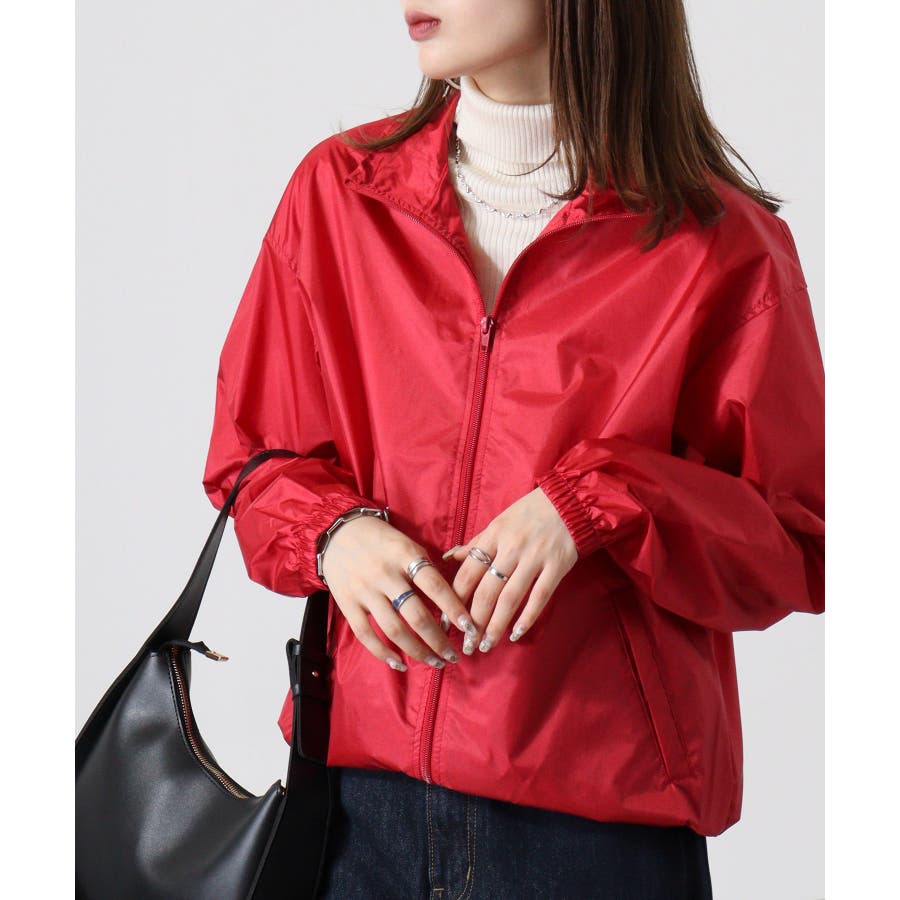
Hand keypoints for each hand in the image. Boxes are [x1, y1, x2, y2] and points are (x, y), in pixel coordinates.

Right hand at [320, 515, 477, 670]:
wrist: (337, 532)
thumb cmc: (381, 539)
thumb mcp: (407, 544)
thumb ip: (426, 568)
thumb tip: (453, 599)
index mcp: (404, 554)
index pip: (434, 585)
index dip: (454, 608)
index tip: (469, 626)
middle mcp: (385, 574)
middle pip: (416, 614)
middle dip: (438, 640)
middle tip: (453, 655)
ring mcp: (365, 590)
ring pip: (394, 629)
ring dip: (418, 651)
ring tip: (434, 662)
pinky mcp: (347, 603)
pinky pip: (366, 634)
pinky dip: (383, 653)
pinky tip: (400, 664)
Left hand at [441, 487, 577, 653]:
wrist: (569, 501)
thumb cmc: (530, 512)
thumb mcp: (499, 522)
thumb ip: (477, 543)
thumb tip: (449, 558)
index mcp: (493, 535)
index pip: (467, 573)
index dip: (455, 600)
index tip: (447, 621)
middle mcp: (511, 548)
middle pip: (486, 591)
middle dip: (473, 621)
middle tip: (466, 644)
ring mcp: (534, 558)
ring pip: (510, 598)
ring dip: (496, 626)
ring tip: (486, 645)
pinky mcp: (556, 567)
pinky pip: (539, 597)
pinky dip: (526, 618)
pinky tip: (515, 634)